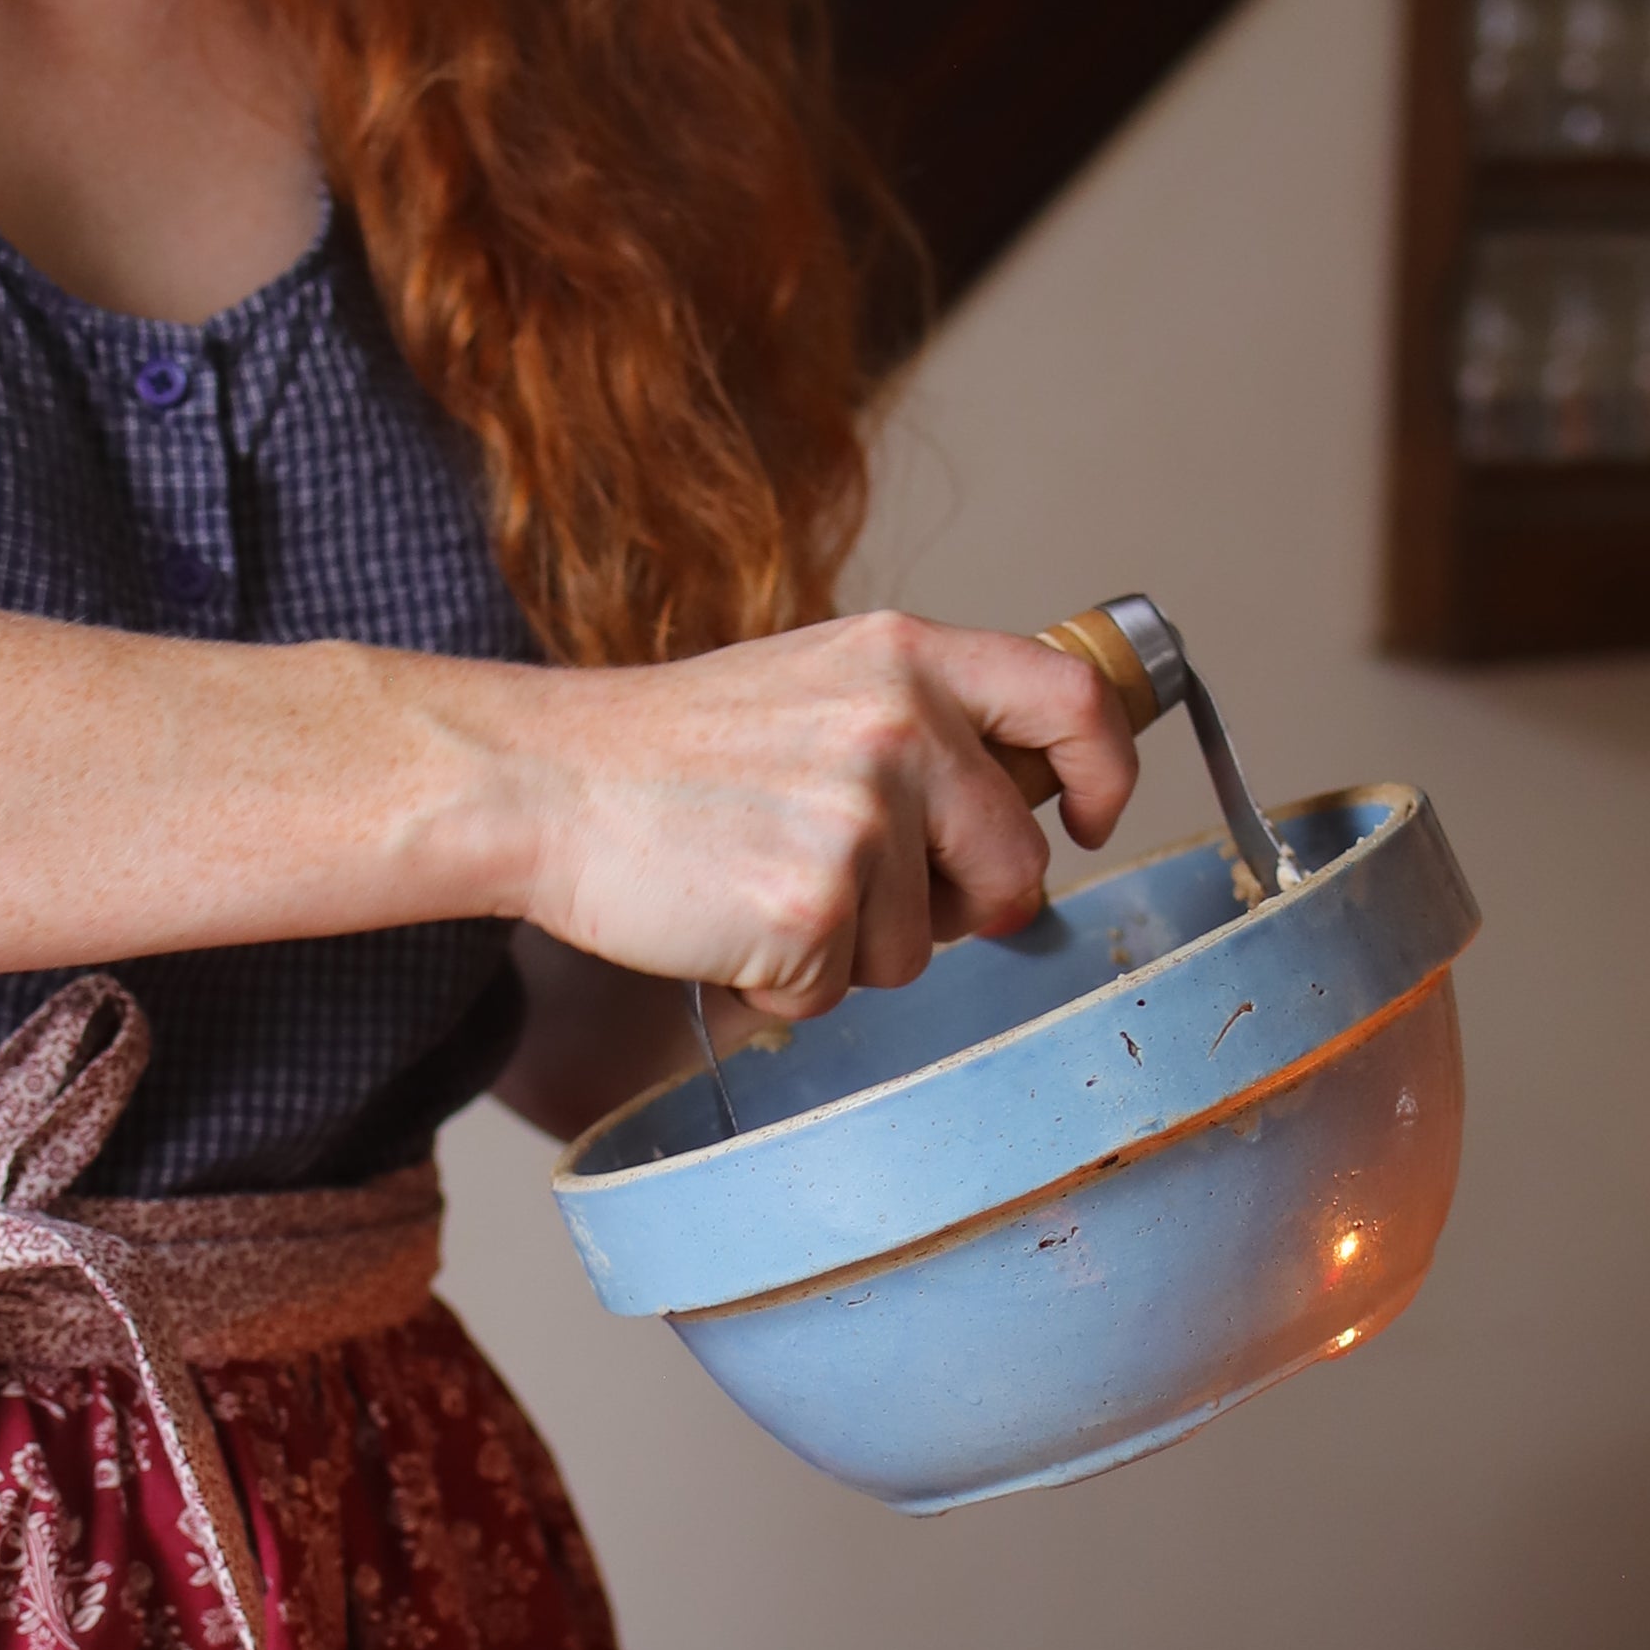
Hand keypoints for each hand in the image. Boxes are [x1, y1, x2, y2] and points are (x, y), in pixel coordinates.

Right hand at [492, 614, 1138, 1023]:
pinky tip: (725, 921)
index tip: (1087, 819)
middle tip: (866, 895)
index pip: (1075, 700)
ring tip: (759, 882)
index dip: (1106, 773)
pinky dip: (784, 984)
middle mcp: (901, 725)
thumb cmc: (671, 750)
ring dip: (851, 948)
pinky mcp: (812, 907)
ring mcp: (860, 818)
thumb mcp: (818, 681)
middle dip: (962, 909)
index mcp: (909, 656)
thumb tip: (1025, 810)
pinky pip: (840, 993)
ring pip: (924, 948)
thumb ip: (925, 722)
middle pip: (1014, 863)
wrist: (542, 779)